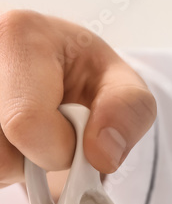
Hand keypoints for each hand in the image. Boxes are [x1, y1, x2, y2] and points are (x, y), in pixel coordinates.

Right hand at [0, 10, 155, 185]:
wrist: (56, 73)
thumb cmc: (85, 76)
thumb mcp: (122, 86)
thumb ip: (127, 112)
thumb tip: (102, 154)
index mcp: (18, 37)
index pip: (26, 124)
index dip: (59, 148)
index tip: (74, 132)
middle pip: (1, 154)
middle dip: (36, 159)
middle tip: (51, 131)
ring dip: (17, 166)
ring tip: (32, 134)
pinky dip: (6, 166)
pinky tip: (14, 140)